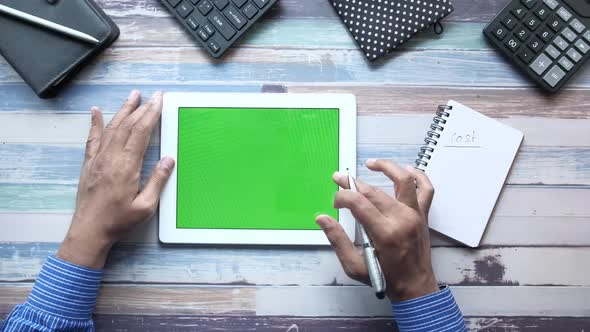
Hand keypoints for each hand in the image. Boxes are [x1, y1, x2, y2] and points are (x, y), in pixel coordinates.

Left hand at [57, 90, 174, 268]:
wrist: (89, 231)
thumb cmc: (119, 221)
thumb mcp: (146, 206)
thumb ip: (157, 181)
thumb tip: (168, 159)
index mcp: (126, 167)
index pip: (141, 133)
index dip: (151, 114)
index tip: (159, 101)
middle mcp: (110, 158)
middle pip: (128, 126)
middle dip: (142, 108)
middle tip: (154, 95)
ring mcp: (97, 159)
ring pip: (111, 128)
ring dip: (123, 110)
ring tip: (133, 95)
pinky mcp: (89, 164)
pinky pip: (92, 139)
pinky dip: (94, 123)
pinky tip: (95, 111)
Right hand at [316, 159, 437, 301]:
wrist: (416, 287)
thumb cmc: (386, 278)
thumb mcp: (354, 265)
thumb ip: (337, 240)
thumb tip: (322, 219)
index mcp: (385, 233)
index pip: (359, 203)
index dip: (342, 197)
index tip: (335, 201)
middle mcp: (402, 220)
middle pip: (374, 191)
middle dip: (352, 182)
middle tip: (339, 179)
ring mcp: (416, 215)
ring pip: (404, 181)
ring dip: (387, 167)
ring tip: (371, 163)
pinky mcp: (423, 215)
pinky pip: (426, 189)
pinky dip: (418, 176)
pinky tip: (405, 170)